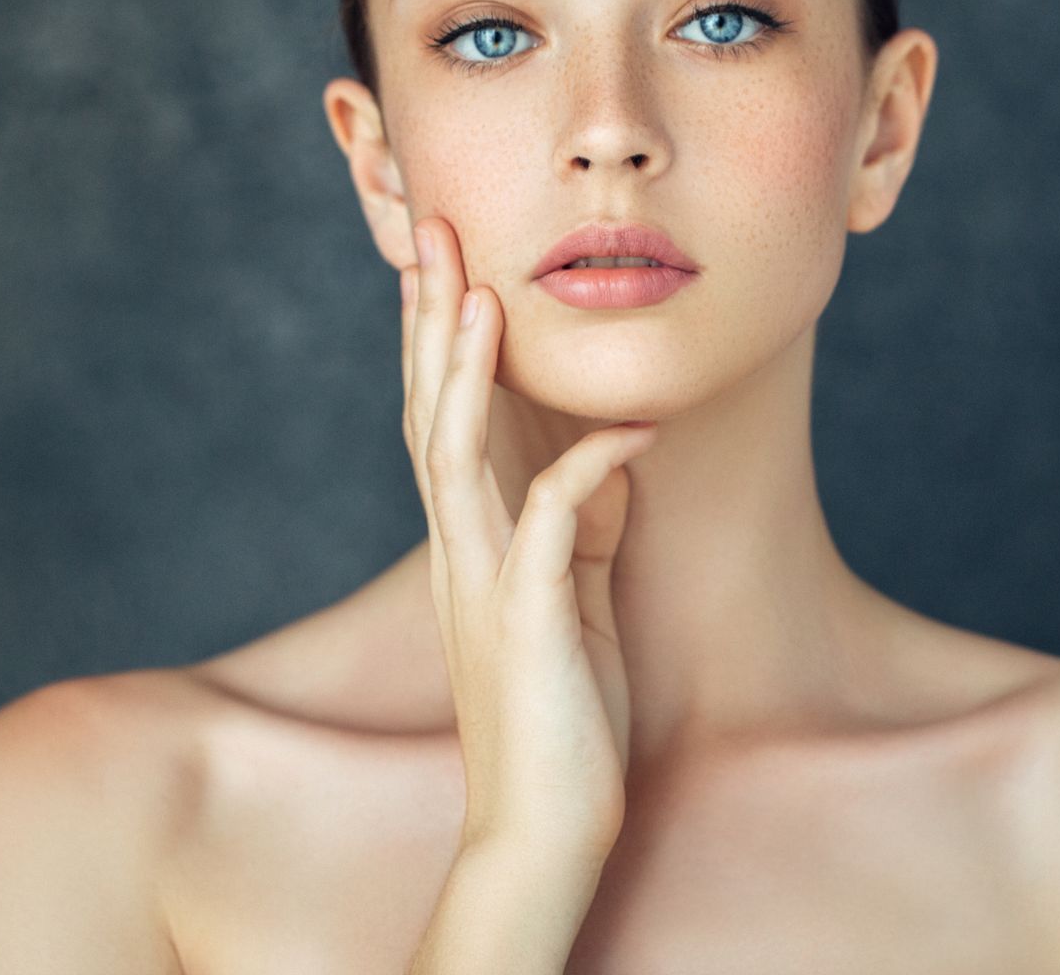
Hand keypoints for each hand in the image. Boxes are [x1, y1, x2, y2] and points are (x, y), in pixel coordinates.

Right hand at [400, 214, 653, 861]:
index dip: (435, 340)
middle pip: (427, 413)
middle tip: (433, 234)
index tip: (440, 262)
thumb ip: (579, 522)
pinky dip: (590, 466)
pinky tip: (632, 426)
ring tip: (479, 292)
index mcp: (467, 542)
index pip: (437, 419)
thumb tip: (605, 454)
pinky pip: (553, 519)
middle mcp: (461, 551)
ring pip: (454, 454)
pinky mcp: (527, 618)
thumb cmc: (563, 711)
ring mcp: (485, 584)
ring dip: (464, 371)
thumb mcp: (575, 595)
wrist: (545, 824)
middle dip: (431, 322)